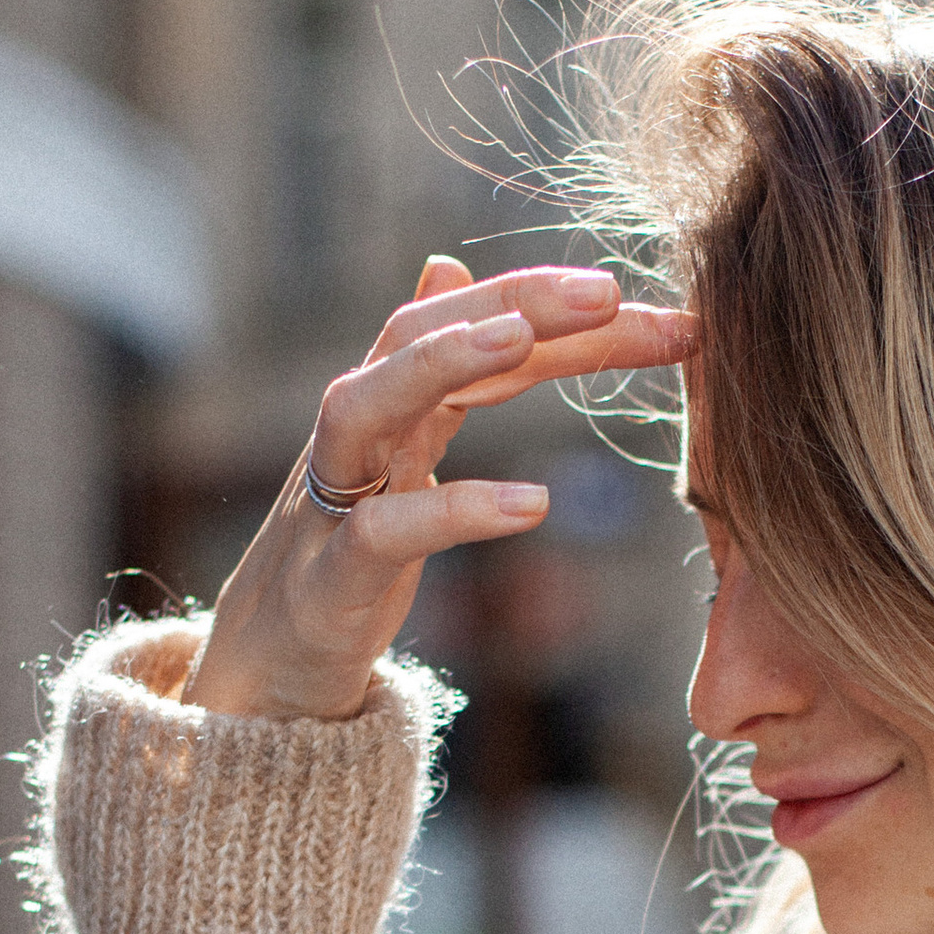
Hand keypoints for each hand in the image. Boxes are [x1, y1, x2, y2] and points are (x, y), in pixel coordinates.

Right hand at [187, 254, 696, 722]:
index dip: (563, 311)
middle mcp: (355, 430)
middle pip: (420, 334)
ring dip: (440, 359)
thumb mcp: (396, 455)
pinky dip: (454, 512)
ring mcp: (333, 499)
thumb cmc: (343, 555)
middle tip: (607, 291)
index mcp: (389, 402)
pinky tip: (534, 506)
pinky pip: (384, 531)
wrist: (267, 667)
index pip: (479, 330)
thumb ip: (438, 372)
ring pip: (367, 402)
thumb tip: (446, 266)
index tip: (666, 316)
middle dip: (512, 301)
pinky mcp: (330, 577)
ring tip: (523, 337)